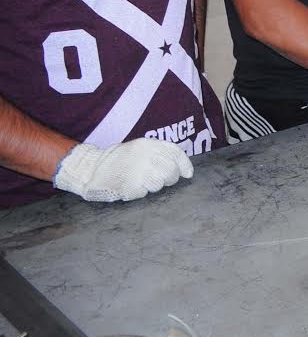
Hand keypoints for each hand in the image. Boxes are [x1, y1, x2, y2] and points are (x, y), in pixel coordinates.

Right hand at [53, 139, 192, 202]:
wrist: (91, 168)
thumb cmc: (119, 159)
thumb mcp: (139, 148)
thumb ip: (159, 153)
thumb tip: (182, 167)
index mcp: (147, 144)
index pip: (175, 153)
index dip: (184, 165)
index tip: (188, 174)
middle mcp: (144, 156)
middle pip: (170, 171)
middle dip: (170, 178)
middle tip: (162, 179)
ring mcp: (137, 171)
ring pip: (160, 183)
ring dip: (154, 186)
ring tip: (143, 181)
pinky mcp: (129, 186)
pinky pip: (144, 192)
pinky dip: (140, 192)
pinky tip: (132, 186)